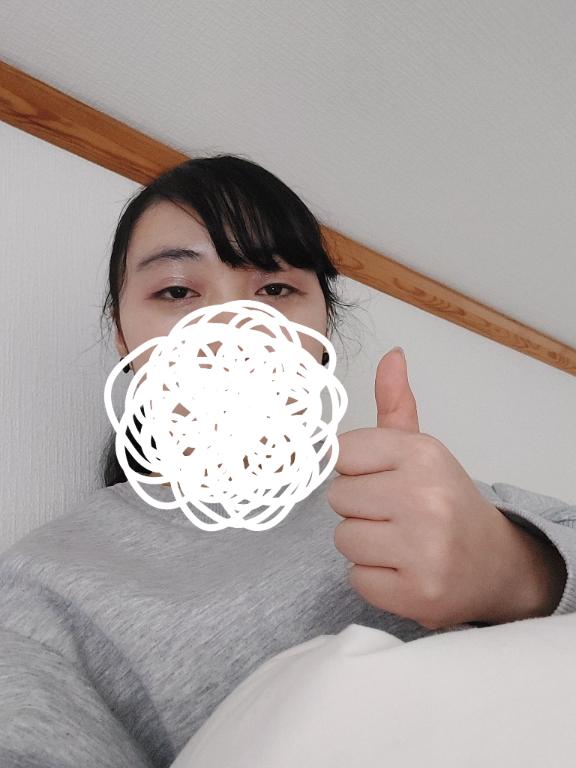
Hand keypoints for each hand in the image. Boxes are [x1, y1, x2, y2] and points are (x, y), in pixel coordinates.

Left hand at [326, 347, 556, 629]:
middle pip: (338, 498)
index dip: (355, 470)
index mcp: (423, 454)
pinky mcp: (418, 593)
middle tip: (394, 515)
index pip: (341, 453)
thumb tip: (391, 355)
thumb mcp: (423, 451)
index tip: (380, 479)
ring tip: (399, 543)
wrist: (495, 564)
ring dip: (364, 546)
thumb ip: (398, 405)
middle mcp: (425, 496)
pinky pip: (357, 579)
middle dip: (360, 508)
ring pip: (344, 539)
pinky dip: (374, 579)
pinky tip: (403, 571)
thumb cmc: (447, 503)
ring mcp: (423, 548)